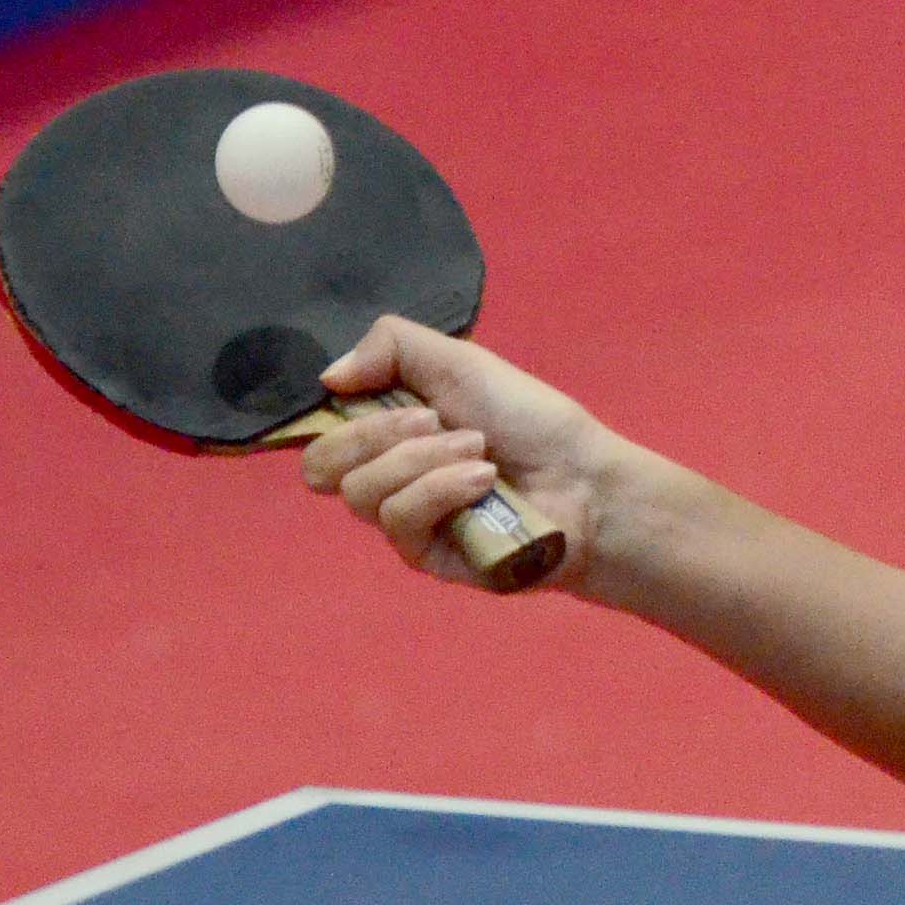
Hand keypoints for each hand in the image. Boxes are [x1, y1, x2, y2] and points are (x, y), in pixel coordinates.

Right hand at [303, 318, 627, 594]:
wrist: (585, 478)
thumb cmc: (528, 418)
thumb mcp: (462, 363)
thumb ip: (393, 348)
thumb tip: (327, 376)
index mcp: (387, 430)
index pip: (319, 432)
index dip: (331, 415)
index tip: (365, 393)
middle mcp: (384, 475)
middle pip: (321, 466)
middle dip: (375, 433)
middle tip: (434, 418)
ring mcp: (401, 520)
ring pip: (361, 492)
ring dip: (424, 458)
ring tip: (479, 449)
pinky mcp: (422, 555)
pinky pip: (399, 519)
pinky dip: (441, 489)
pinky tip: (482, 480)